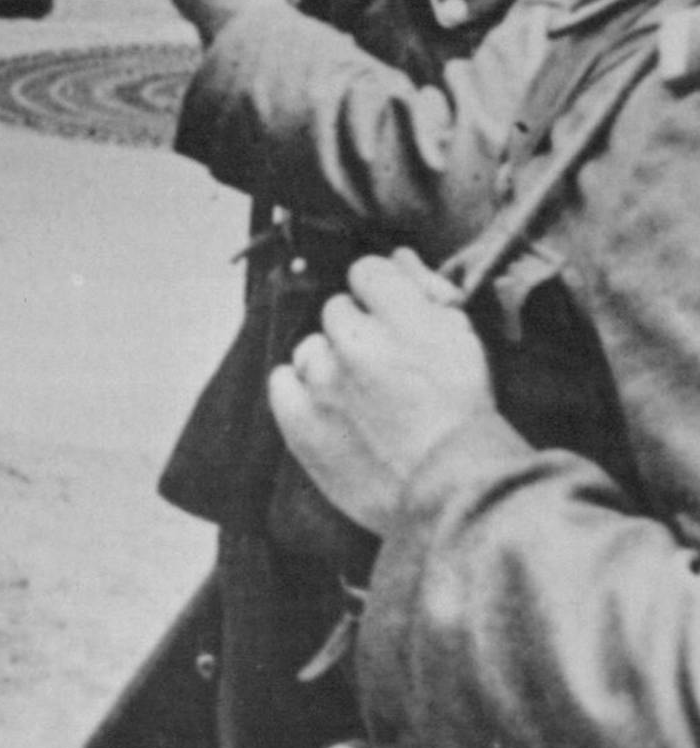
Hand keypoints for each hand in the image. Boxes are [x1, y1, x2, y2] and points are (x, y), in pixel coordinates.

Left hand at [268, 248, 499, 533]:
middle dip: (357, 332)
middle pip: (337, 310)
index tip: (390, 319)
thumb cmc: (466, 415)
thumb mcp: (464, 340)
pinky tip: (326, 409)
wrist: (453, 489)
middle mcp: (355, 341)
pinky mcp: (299, 421)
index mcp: (401, 316)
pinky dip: (297, 391)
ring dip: (329, 364)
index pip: (366, 271)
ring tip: (361, 399)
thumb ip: (428, 291)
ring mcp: (322, 382)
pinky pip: (281, 382)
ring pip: (310, 347)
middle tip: (384, 369)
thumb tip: (398, 257)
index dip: (379, 294)